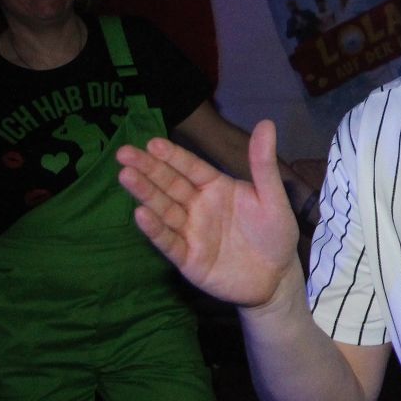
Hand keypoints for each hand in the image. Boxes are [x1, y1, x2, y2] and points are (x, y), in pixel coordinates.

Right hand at [117, 119, 299, 308]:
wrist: (276, 277)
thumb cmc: (274, 233)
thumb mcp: (272, 197)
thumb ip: (263, 164)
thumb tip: (266, 122)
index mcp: (216, 187)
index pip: (191, 168)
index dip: (173, 156)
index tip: (152, 142)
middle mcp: (198, 206)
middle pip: (170, 185)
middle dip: (147, 169)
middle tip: (123, 153)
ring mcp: (190, 232)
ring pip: (164, 209)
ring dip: (145, 193)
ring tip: (126, 175)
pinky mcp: (187, 258)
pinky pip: (169, 241)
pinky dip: (155, 229)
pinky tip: (140, 214)